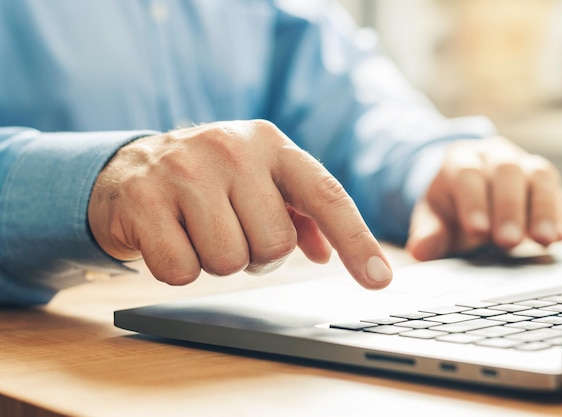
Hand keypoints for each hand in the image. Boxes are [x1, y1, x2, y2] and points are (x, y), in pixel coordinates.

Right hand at [88, 120, 391, 288]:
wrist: (131, 167)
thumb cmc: (210, 180)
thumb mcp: (259, 181)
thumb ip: (299, 212)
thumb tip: (325, 253)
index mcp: (271, 144)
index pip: (325, 195)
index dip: (355, 241)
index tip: (378, 281)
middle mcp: (232, 149)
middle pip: (275, 245)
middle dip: (257, 254)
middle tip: (233, 232)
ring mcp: (184, 171)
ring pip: (229, 261)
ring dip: (218, 261)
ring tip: (200, 232)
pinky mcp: (143, 199)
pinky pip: (181, 270)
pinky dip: (178, 267)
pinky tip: (169, 237)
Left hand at [406, 137, 561, 259]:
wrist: (469, 192)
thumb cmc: (451, 207)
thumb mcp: (433, 218)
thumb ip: (427, 233)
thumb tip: (420, 250)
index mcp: (460, 160)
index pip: (466, 175)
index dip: (473, 202)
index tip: (477, 231)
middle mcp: (493, 156)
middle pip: (505, 171)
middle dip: (508, 207)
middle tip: (508, 241)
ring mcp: (523, 163)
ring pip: (537, 175)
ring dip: (542, 209)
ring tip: (544, 240)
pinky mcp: (545, 180)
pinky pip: (557, 190)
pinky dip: (559, 214)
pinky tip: (560, 238)